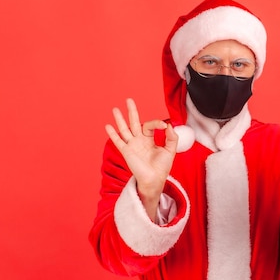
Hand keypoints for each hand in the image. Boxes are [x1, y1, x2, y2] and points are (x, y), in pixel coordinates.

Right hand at [105, 98, 177, 220]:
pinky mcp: (126, 152)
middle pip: (134, 123)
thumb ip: (172, 137)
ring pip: (124, 130)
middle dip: (132, 112)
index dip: (156, 123)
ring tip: (115, 109)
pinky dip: (112, 134)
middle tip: (129, 100)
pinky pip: (118, 141)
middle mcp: (139, 141)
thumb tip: (169, 125)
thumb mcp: (171, 150)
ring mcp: (132, 145)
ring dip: (120, 120)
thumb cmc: (162, 167)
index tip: (164, 126)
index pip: (150, 125)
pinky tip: (108, 126)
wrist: (155, 179)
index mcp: (149, 140)